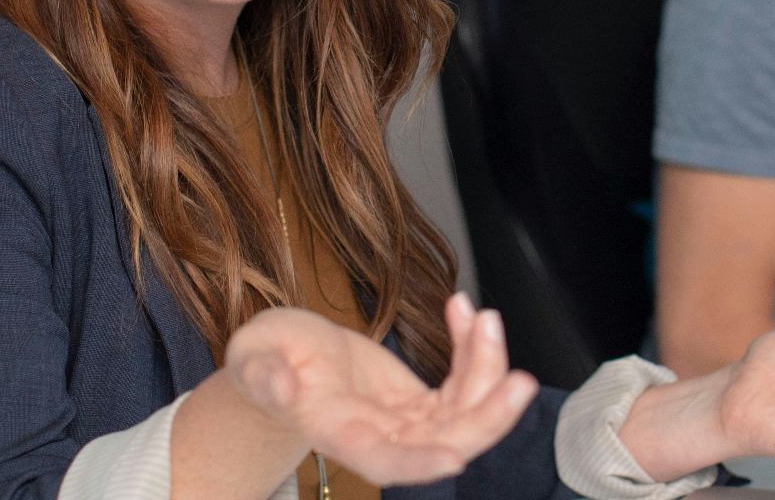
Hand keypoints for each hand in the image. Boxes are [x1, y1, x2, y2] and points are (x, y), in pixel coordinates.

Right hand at [224, 293, 537, 484]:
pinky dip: (471, 348)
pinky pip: (461, 381)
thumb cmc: (264, 361)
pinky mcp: (420, 400)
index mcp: (338, 432)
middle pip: (445, 441)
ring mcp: (405, 420)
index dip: (420, 462)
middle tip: (521, 381)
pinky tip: (465, 311)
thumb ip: (262, 375)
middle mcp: (379, 435)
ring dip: (486, 368)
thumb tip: (278, 386)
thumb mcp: (253, 357)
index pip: (384, 461)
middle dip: (487, 416)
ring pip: (464, 410)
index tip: (457, 456)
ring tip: (484, 318)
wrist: (283, 362)